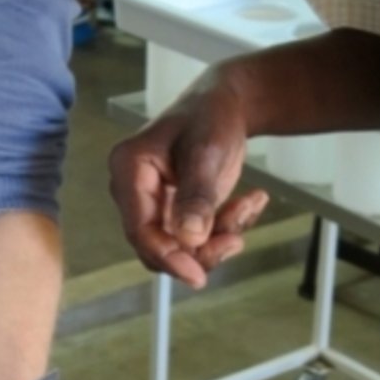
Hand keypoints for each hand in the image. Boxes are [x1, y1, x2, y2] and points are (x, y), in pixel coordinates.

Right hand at [108, 79, 268, 288]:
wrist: (226, 104)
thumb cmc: (210, 116)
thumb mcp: (206, 152)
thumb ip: (196, 195)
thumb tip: (189, 239)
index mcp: (129, 171)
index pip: (140, 229)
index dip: (167, 256)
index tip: (197, 274)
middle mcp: (135, 193)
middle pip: (159, 246)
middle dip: (201, 249)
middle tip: (236, 239)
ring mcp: (156, 205)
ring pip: (182, 247)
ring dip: (220, 236)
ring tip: (249, 204)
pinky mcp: (177, 213)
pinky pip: (200, 239)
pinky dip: (227, 228)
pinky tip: (250, 201)